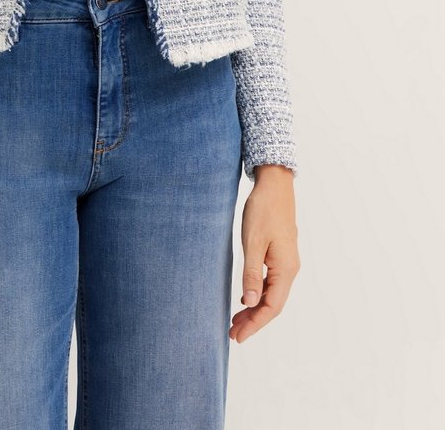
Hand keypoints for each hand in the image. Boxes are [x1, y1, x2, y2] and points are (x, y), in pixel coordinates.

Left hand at [229, 165, 299, 343]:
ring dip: (254, 308)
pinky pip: (271, 282)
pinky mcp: (280, 254)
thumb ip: (252, 273)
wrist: (275, 184)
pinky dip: (257, 293)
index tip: (237, 337)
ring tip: (235, 320)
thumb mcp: (253, 242)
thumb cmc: (263, 210)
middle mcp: (290, 269)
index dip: (255, 324)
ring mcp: (286, 262)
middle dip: (253, 321)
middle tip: (232, 333)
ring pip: (272, 294)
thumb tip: (251, 302)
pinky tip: (246, 297)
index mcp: (285, 269)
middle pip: (273, 304)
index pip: (271, 307)